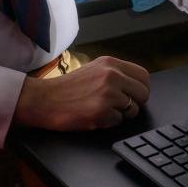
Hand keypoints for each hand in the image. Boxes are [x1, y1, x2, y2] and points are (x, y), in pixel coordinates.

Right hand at [14, 56, 149, 130]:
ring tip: (102, 110)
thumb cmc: (67, 88)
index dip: (141, 89)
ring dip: (121, 114)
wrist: (44, 100)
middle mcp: (112, 75)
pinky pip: (118, 122)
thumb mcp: (94, 70)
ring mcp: (108, 93)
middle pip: (143, 93)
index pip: (144, 76)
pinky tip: (94, 116)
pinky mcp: (102, 111)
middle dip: (135, 103)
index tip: (134, 96)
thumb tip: (135, 85)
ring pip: (133, 109)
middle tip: (120, 107)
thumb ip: (115, 74)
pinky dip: (108, 122)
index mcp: (110, 64)